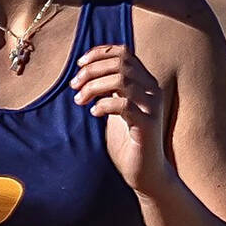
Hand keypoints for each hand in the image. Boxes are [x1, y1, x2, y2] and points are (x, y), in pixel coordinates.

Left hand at [70, 43, 173, 197]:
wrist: (145, 172)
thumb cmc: (127, 140)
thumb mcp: (115, 108)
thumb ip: (108, 89)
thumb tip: (85, 71)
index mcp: (145, 82)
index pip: (124, 53)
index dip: (99, 53)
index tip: (79, 64)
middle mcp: (152, 90)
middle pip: (120, 64)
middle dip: (91, 70)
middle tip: (73, 85)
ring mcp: (152, 107)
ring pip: (122, 80)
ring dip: (94, 86)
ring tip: (79, 100)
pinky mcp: (148, 126)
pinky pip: (125, 105)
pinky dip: (104, 105)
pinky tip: (93, 113)